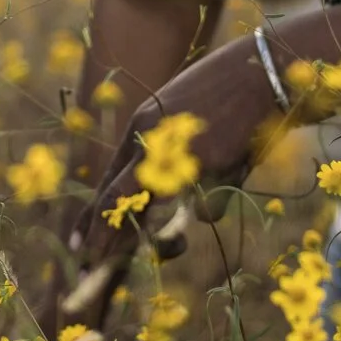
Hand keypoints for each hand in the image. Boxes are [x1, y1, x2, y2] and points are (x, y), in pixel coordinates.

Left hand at [70, 31, 285, 268]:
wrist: (263, 71)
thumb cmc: (228, 93)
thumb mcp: (185, 118)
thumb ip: (168, 154)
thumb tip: (167, 203)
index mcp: (141, 126)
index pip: (109, 179)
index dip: (92, 215)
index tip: (77, 243)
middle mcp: (151, 141)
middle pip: (115, 200)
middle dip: (101, 241)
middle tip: (87, 269)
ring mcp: (178, 155)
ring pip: (158, 216)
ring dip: (164, 242)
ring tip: (168, 247)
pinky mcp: (210, 166)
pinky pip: (205, 211)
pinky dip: (215, 205)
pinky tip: (232, 174)